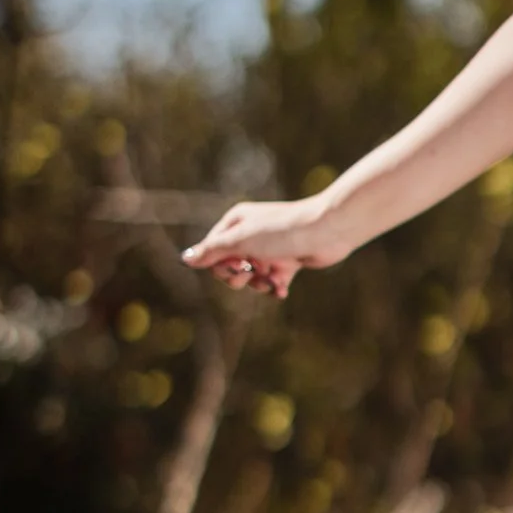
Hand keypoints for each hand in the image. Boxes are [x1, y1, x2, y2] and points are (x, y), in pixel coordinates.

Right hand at [182, 198, 339, 298]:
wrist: (328, 231)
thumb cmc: (283, 231)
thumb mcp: (242, 240)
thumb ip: (213, 251)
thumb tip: (185, 259)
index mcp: (235, 223)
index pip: (213, 252)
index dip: (220, 265)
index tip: (236, 266)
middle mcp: (251, 235)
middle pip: (230, 267)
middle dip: (239, 277)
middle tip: (252, 273)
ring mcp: (270, 249)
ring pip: (252, 278)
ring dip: (259, 284)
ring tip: (272, 281)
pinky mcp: (288, 262)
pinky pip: (273, 281)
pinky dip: (275, 287)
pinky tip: (282, 289)